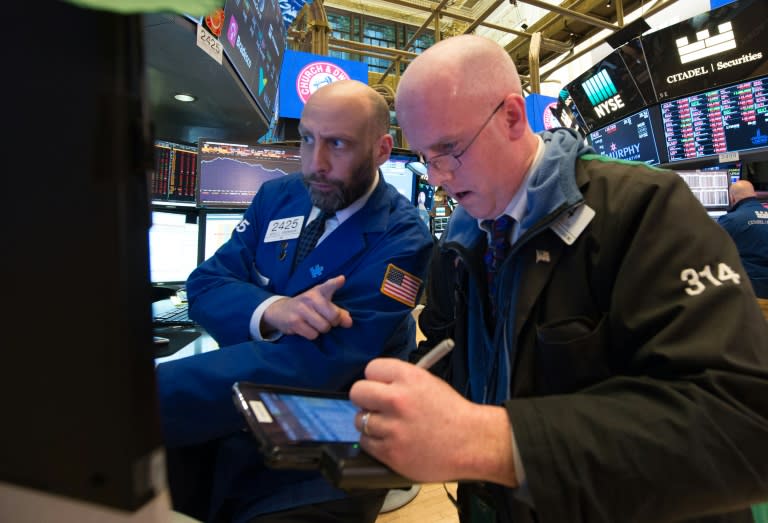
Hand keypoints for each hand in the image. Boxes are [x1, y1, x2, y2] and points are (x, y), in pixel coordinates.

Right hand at [261, 275, 352, 339]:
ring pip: (324, 327)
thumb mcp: (321, 304)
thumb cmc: (307, 307)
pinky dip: (311, 335)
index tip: (341, 280)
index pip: (328, 286)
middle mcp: (310, 298)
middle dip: (333, 323)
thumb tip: (349, 322)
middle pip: (333, 316)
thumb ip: (338, 312)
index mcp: (318, 291)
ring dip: (321, 330)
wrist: (280, 311)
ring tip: (313, 324)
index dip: (335, 283)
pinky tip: (305, 328)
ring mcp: (301, 310)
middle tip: (325, 320)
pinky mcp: (294, 322)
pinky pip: (313, 335)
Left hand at [349, 358, 517, 485]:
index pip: (371, 369)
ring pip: (360, 420)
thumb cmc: (453, 414)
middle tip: (376, 405)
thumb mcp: (429, 382)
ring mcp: (392, 427)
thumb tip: (377, 382)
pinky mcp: (390, 452)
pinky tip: (392, 441)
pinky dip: (375, 443)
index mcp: (409, 378)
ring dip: (371, 423)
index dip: (375, 378)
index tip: (378, 385)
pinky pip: (366, 442)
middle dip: (365, 399)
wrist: (472, 443)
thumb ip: (401, 380)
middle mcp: (398, 400)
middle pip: (357, 392)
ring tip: (389, 427)